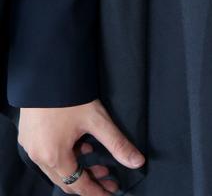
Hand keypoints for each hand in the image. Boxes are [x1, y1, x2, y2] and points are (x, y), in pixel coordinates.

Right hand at [18, 100, 143, 194]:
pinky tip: (82, 147)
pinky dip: (66, 157)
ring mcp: (31, 147)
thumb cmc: (70, 94)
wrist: (46, 73)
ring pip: (57, 169)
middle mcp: (38, 157)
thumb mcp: (97, 120)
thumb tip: (137, 161)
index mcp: (54, 157)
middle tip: (110, 180)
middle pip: (66, 180)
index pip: (78, 186)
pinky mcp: (28, 137)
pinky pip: (47, 157)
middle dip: (90, 182)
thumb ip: (117, 143)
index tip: (110, 193)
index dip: (96, 192)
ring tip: (100, 164)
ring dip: (78, 170)